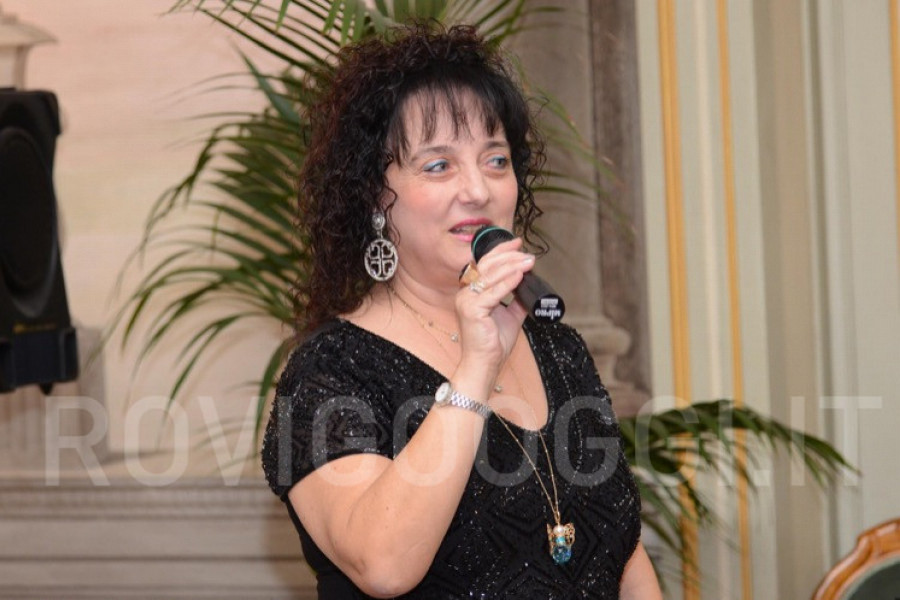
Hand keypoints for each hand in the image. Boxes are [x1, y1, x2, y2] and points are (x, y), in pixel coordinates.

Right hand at [454, 237, 533, 372]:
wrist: (485, 364)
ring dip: (511, 266)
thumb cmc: (492, 342)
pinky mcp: (471, 310)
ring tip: (528, 261)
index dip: (501, 251)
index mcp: (470, 291)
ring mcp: (466, 301)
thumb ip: (516, 299)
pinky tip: (519, 275)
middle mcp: (465, 293)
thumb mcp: (510, 315)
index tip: (517, 244)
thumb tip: (530, 285)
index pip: (484, 264)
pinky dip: (507, 282)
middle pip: (486, 265)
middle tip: (526, 253)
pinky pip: (492, 292)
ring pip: (489, 276)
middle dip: (508, 256)